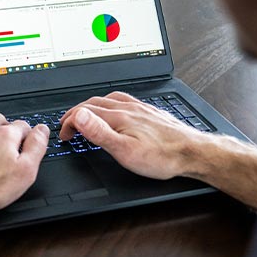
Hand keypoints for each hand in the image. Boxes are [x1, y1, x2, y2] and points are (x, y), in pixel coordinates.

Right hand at [59, 91, 207, 179]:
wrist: (193, 152)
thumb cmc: (162, 156)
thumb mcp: (124, 151)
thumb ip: (100, 132)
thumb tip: (79, 115)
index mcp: (119, 116)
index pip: (84, 112)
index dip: (69, 122)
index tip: (64, 134)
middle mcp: (129, 108)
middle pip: (94, 103)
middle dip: (76, 113)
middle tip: (68, 125)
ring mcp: (140, 108)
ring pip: (109, 99)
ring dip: (92, 106)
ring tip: (85, 114)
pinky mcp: (150, 112)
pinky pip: (124, 100)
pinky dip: (110, 104)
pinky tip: (116, 110)